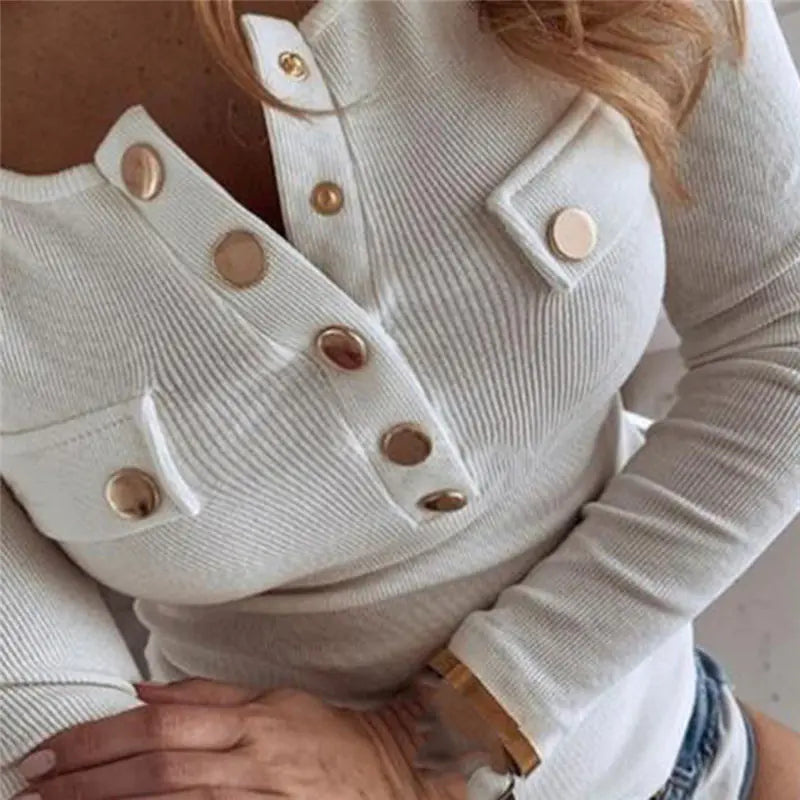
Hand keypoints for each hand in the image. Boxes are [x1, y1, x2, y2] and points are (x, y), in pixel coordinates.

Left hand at [16, 678, 466, 799]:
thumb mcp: (273, 701)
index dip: (100, 737)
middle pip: (153, 770)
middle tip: (31, 781)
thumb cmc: (327, 740)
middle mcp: (248, 764)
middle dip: (84, 777)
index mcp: (253, 722)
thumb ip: (208, 695)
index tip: (54, 749)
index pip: (162, 725)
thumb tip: (146, 693)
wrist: (384, 780)